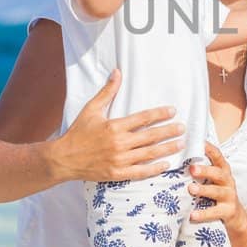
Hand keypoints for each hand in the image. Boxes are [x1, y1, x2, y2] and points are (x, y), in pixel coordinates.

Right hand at [51, 71, 182, 181]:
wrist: (63, 159)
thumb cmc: (78, 133)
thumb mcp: (91, 109)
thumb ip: (107, 92)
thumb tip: (117, 72)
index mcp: (114, 126)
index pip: (143, 118)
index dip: (159, 114)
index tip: (172, 111)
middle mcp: (119, 143)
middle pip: (150, 136)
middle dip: (168, 131)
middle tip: (183, 128)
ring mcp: (119, 160)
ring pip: (149, 154)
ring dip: (167, 149)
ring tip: (180, 144)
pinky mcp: (117, 174)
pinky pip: (140, 172)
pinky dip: (154, 168)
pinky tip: (166, 164)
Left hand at [188, 140, 243, 228]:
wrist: (235, 216)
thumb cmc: (217, 194)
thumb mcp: (213, 180)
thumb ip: (201, 171)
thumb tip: (178, 156)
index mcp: (223, 171)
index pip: (218, 157)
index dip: (210, 149)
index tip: (200, 143)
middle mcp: (228, 181)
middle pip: (218, 173)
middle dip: (205, 170)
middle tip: (192, 168)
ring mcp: (229, 196)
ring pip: (217, 192)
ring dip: (204, 190)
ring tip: (191, 189)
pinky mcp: (228, 211)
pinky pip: (215, 212)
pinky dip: (203, 214)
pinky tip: (192, 215)